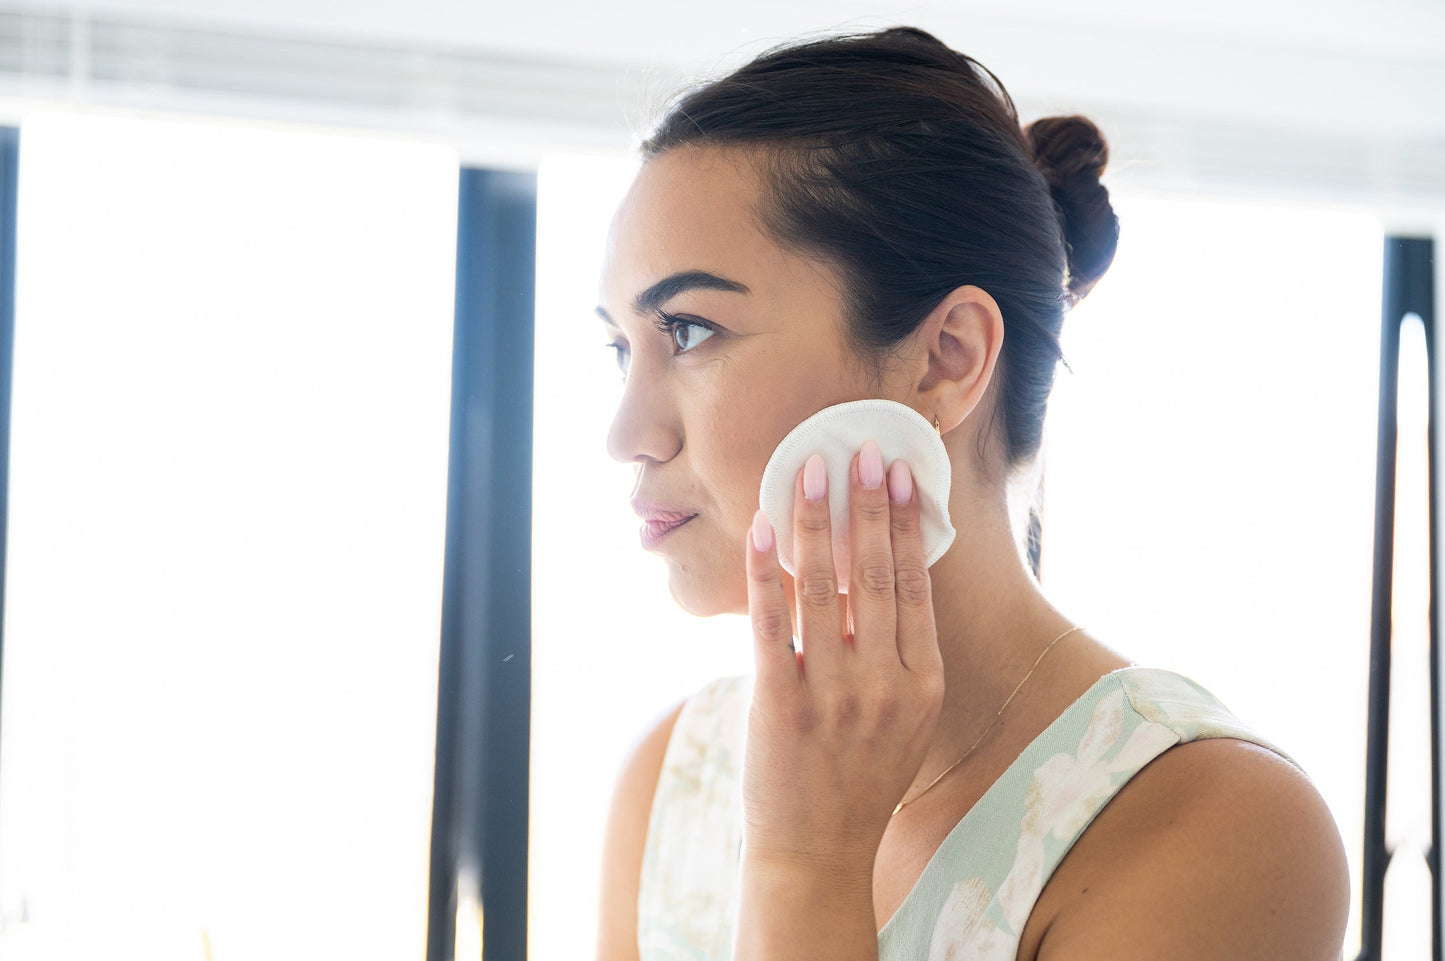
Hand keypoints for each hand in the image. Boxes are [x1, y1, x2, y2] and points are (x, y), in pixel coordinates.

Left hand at [742, 440, 944, 871]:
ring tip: (811, 470)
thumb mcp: (904, 720)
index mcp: (922, 682)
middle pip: (877, 573)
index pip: (915, 584)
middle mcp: (885, 684)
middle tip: (861, 450)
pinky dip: (764, 572)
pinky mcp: (781, 705)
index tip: (900, 474)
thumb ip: (900, 655)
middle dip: (869, 504)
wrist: (818, 853)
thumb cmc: (860, 779)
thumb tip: (887, 575)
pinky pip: (771, 625)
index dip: (906, 523)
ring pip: (826, 587)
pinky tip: (761, 529)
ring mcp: (833, 695)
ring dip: (819, 521)